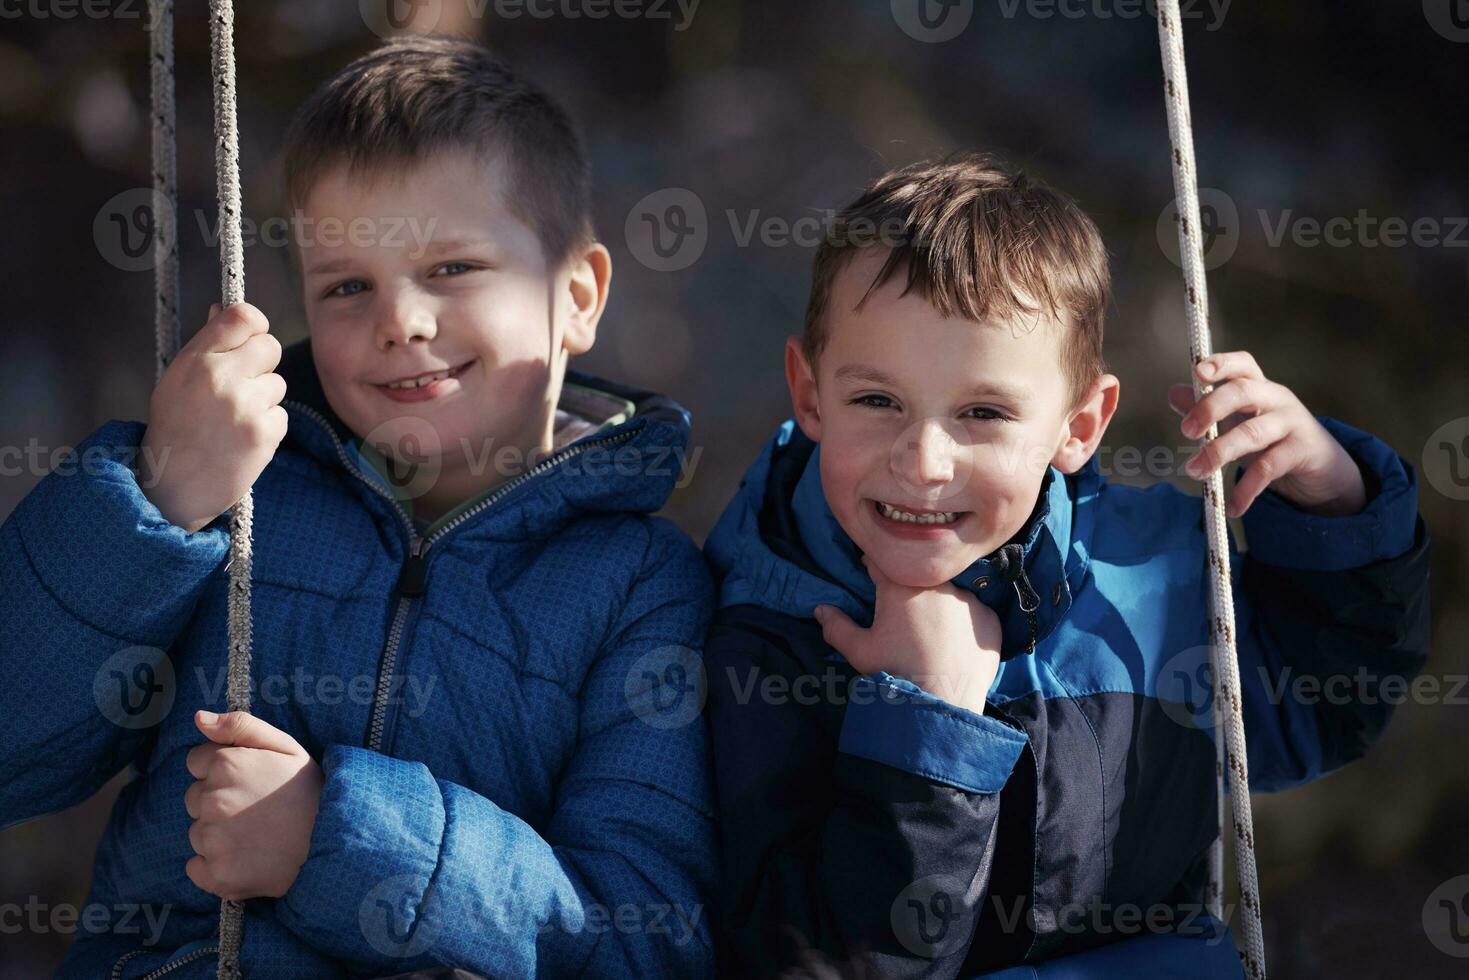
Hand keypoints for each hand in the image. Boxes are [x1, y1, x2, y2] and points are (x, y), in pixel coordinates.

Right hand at [139, 302, 285, 532]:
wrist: (171, 486)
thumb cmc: (175, 428)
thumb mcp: (177, 379)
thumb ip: (207, 344)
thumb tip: (225, 307)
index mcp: (196, 359)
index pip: (242, 316)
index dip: (254, 324)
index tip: (250, 337)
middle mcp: (222, 378)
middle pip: (271, 346)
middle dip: (261, 363)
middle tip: (240, 386)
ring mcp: (246, 407)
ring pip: (278, 383)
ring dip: (263, 399)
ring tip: (233, 419)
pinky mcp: (264, 433)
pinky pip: (281, 415)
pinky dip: (267, 426)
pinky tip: (241, 439)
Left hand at [184, 710, 321, 900]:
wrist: (336, 840)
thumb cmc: (311, 790)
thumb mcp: (286, 746)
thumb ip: (240, 725)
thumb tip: (200, 718)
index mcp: (226, 765)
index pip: (196, 762)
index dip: (221, 769)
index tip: (248, 780)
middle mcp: (213, 801)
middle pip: (194, 798)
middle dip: (218, 800)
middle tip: (257, 808)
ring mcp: (213, 841)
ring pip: (198, 833)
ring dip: (218, 834)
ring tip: (257, 835)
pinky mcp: (218, 875)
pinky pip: (196, 868)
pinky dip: (214, 867)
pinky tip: (246, 859)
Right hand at [813, 557, 1001, 715]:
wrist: (942, 703)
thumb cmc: (896, 672)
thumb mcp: (859, 651)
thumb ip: (837, 627)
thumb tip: (820, 609)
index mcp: (901, 584)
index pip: (882, 561)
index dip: (874, 569)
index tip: (872, 579)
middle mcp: (938, 583)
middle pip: (919, 577)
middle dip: (910, 590)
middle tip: (904, 616)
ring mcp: (968, 599)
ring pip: (949, 594)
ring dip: (940, 605)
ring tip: (933, 634)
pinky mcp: (990, 618)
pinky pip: (974, 614)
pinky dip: (964, 624)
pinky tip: (956, 645)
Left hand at [1169, 351, 1366, 517]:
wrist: (1321, 466)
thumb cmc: (1270, 438)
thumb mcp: (1238, 421)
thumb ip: (1206, 408)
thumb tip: (1175, 392)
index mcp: (1257, 386)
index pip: (1242, 364)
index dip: (1221, 363)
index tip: (1199, 372)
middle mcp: (1276, 398)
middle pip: (1242, 392)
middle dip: (1210, 408)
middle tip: (1186, 431)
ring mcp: (1292, 423)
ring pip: (1252, 433)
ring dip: (1219, 452)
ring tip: (1195, 472)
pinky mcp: (1302, 451)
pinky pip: (1268, 469)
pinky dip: (1246, 490)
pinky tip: (1231, 507)